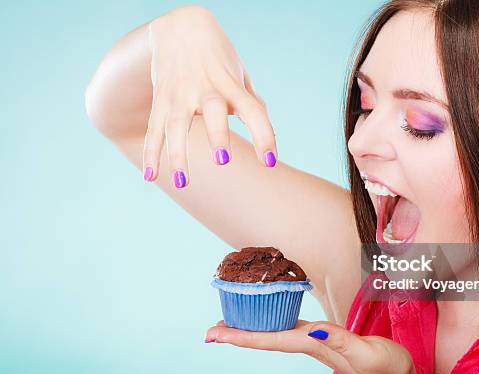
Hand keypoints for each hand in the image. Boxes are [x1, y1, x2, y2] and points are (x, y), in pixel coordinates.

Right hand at [144, 5, 275, 186]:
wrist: (180, 26)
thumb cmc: (218, 57)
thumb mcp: (239, 73)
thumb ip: (252, 103)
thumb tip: (269, 132)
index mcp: (231, 84)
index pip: (252, 109)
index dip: (263, 134)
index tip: (270, 160)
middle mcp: (205, 88)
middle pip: (212, 111)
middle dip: (217, 135)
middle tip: (223, 161)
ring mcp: (179, 94)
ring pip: (177, 125)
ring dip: (178, 154)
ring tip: (184, 183)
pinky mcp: (160, 100)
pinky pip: (154, 129)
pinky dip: (151, 152)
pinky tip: (150, 176)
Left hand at [205, 320, 428, 373]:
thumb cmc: (385, 368)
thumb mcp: (365, 352)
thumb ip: (341, 341)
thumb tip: (315, 331)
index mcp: (314, 346)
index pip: (270, 340)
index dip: (242, 336)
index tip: (215, 334)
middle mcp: (309, 345)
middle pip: (265, 338)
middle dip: (237, 334)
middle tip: (210, 330)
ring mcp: (315, 344)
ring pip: (275, 334)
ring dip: (251, 330)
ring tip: (231, 323)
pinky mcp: (325, 340)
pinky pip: (290, 329)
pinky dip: (273, 324)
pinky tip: (270, 319)